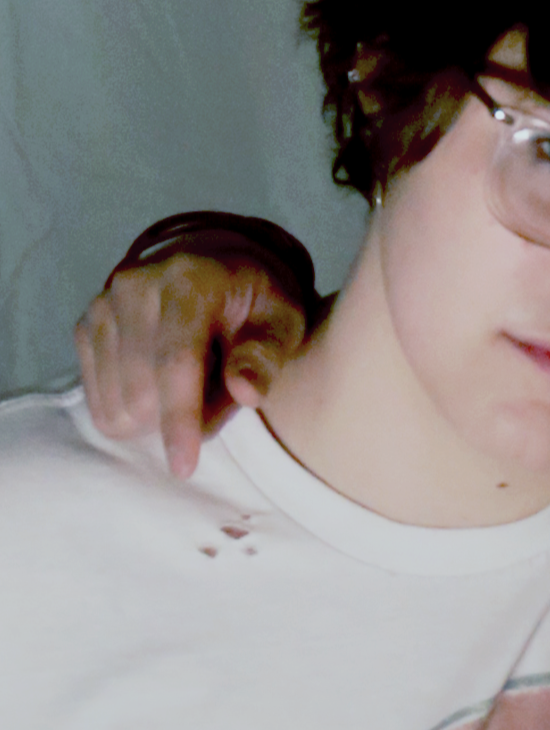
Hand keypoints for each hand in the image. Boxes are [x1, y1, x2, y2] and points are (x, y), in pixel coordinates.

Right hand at [74, 254, 307, 477]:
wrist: (215, 262)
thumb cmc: (257, 302)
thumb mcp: (282, 322)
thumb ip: (267, 356)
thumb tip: (245, 392)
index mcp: (188, 282)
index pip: (175, 361)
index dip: (178, 419)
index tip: (184, 467)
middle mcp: (134, 287)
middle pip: (140, 390)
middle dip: (179, 419)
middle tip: (216, 399)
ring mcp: (103, 305)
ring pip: (116, 401)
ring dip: (157, 416)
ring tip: (191, 388)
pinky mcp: (87, 325)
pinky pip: (99, 398)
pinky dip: (132, 409)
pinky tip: (160, 388)